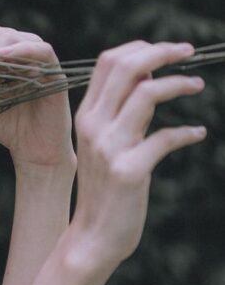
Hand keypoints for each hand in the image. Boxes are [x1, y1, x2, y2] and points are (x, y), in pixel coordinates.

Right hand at [68, 40, 205, 270]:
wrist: (93, 236)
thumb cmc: (105, 188)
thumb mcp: (104, 144)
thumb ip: (120, 111)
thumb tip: (148, 78)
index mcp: (85, 116)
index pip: (108, 62)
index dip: (141, 48)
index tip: (166, 51)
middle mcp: (94, 126)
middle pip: (127, 69)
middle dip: (162, 53)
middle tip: (189, 52)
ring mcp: (110, 148)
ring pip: (147, 94)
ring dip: (179, 84)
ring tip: (198, 85)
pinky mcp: (129, 171)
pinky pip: (166, 138)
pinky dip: (187, 132)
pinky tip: (198, 134)